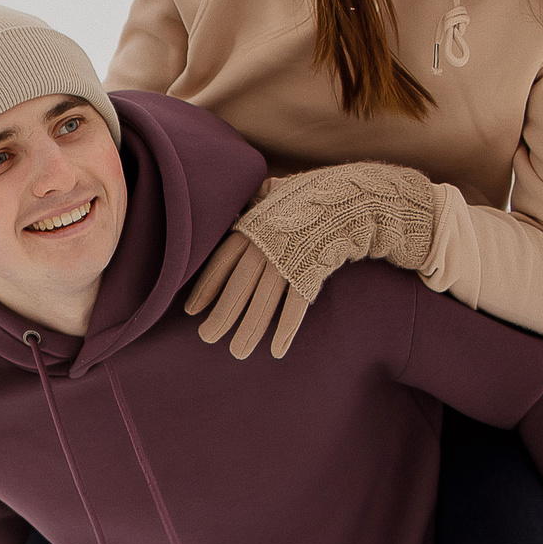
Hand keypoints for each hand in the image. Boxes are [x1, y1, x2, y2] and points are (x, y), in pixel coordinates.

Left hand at [183, 163, 438, 359]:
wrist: (351, 195)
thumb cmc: (313, 194)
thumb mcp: (278, 190)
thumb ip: (260, 198)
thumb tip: (250, 196)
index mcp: (251, 227)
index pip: (221, 263)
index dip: (206, 287)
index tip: (191, 310)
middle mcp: (263, 245)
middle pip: (237, 287)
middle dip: (222, 316)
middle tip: (207, 339)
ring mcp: (286, 260)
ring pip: (262, 302)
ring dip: (249, 330)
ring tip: (238, 353)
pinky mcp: (311, 271)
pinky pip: (295, 305)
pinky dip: (285, 328)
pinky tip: (276, 350)